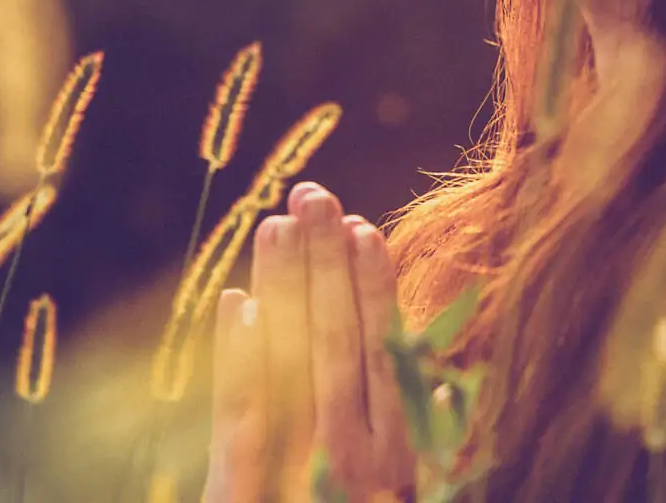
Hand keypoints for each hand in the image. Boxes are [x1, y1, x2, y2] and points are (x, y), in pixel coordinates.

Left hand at [206, 182, 413, 501]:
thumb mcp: (403, 495)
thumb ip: (418, 437)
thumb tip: (431, 371)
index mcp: (394, 455)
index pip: (382, 350)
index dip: (372, 286)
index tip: (365, 228)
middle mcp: (350, 453)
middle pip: (335, 337)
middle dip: (325, 262)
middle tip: (314, 193)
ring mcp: (297, 467)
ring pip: (290, 356)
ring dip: (284, 286)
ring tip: (276, 223)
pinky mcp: (241, 490)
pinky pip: (238, 409)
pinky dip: (236, 351)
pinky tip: (233, 302)